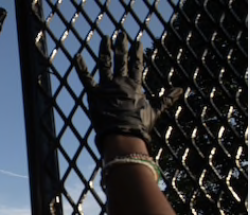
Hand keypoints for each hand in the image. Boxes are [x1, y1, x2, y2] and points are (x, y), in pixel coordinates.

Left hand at [74, 32, 182, 152]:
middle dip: (121, 46)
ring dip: (105, 50)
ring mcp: (107, 87)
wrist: (123, 135)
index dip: (136, 53)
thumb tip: (180, 90)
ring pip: (105, 64)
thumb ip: (166, 99)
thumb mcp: (155, 111)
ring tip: (105, 39)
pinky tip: (77, 57)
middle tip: (121, 35)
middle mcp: (120, 83)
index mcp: (134, 86)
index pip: (136, 65)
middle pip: (121, 60)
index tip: (137, 42)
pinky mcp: (94, 94)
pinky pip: (86, 78)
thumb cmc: (139, 127)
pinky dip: (81, 67)